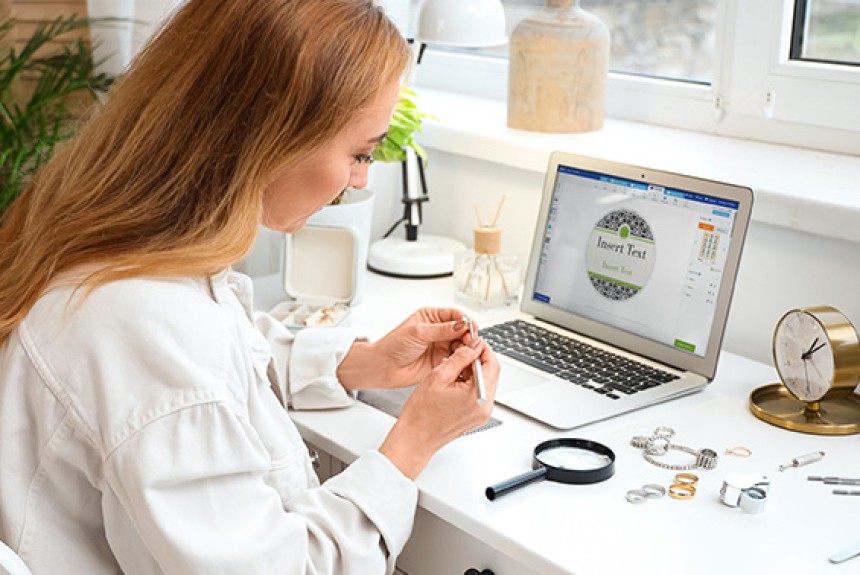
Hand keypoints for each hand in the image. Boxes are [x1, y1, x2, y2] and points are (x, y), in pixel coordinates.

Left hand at [338, 307, 473, 389]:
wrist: (384, 366)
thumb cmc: (393, 345)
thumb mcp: (418, 332)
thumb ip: (442, 329)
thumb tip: (461, 325)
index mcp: (431, 317)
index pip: (455, 315)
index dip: (465, 321)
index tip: (471, 328)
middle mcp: (438, 331)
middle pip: (461, 330)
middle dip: (467, 336)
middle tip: (470, 342)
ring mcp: (440, 346)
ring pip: (461, 345)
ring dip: (466, 348)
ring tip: (466, 352)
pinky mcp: (441, 361)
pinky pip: (456, 359)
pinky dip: (461, 360)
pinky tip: (460, 360)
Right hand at [379, 340, 499, 478]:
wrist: (415, 439)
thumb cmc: (421, 415)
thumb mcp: (438, 377)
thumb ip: (459, 358)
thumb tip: (472, 347)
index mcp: (478, 397)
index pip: (492, 364)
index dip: (483, 348)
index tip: (473, 340)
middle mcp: (484, 407)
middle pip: (491, 373)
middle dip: (478, 358)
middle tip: (463, 349)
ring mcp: (481, 413)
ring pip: (485, 381)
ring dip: (473, 370)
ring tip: (454, 365)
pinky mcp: (475, 416)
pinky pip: (478, 392)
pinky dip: (469, 381)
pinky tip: (454, 379)